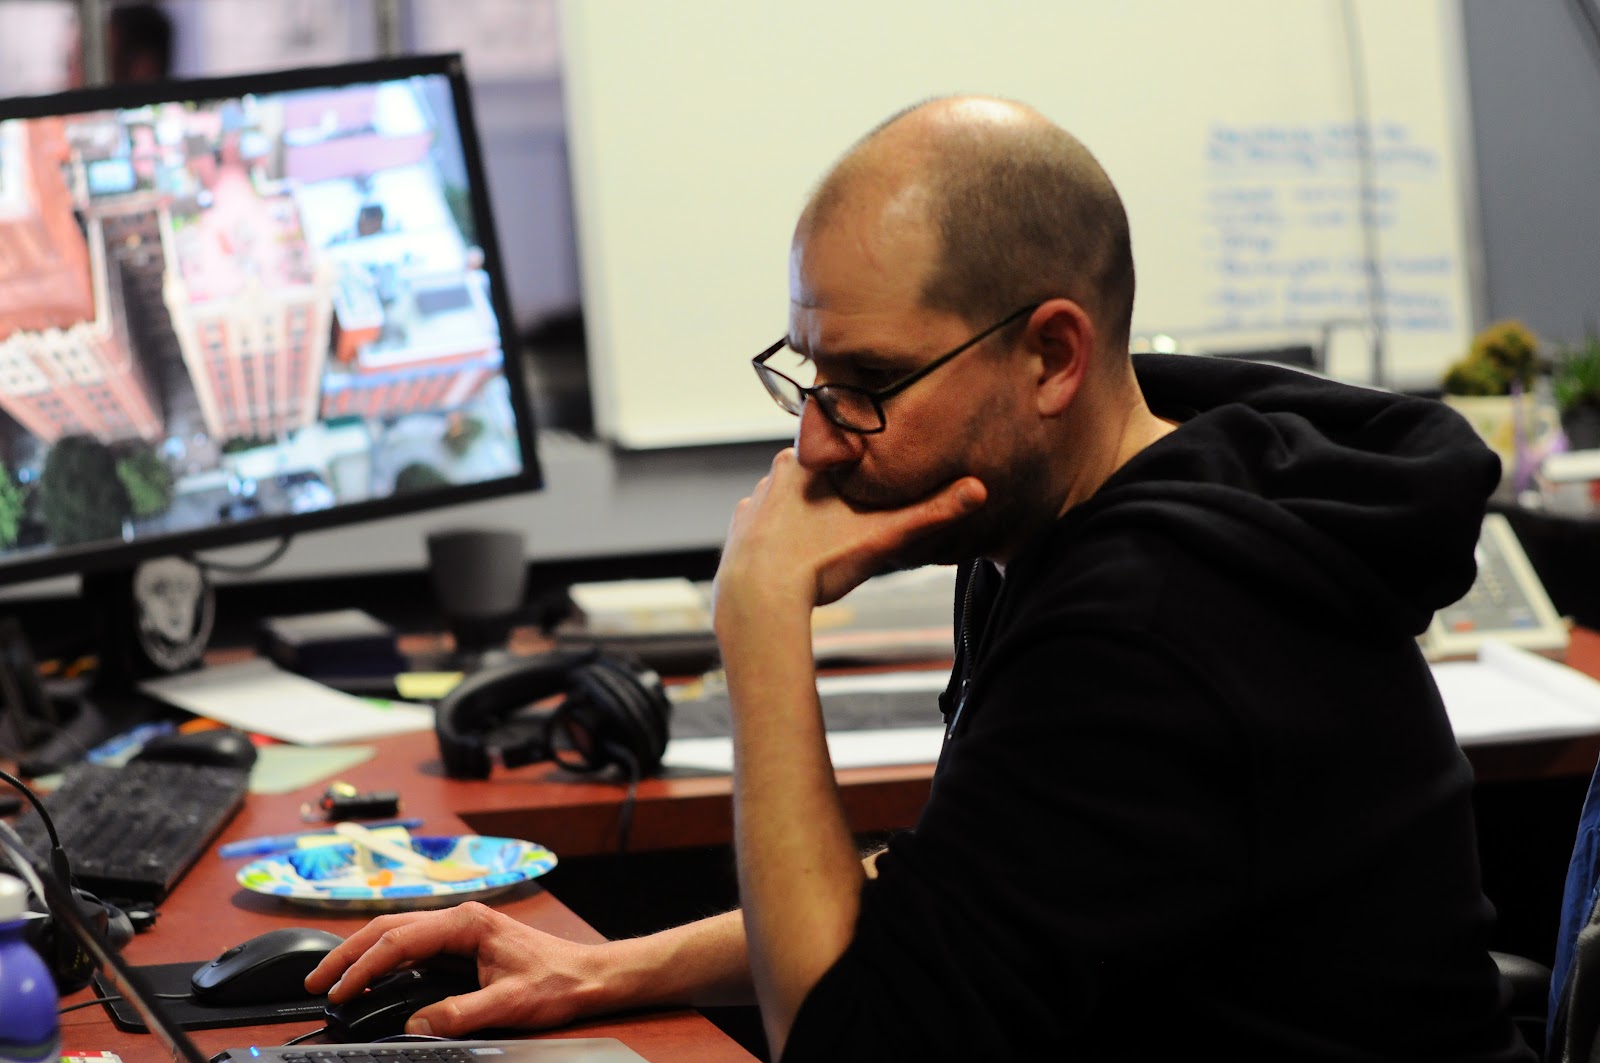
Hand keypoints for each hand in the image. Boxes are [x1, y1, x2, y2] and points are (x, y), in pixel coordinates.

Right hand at [304, 902, 611, 1036]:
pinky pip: (413, 947)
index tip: (338, 991)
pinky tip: (370, 977)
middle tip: (315, 984)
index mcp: (468, 922)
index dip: (363, 966)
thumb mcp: (509, 1003)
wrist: (589, 975)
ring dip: (362, 955)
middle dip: (348, 953)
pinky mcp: (462, 944)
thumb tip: (416, 1025)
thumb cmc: (557, 981)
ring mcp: (460, 929)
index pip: (400, 939)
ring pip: (397, 934)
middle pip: (389, 928)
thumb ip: (460, 1014)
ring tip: (331, 981)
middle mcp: (460, 919)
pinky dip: (384, 960)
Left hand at [714, 448, 985, 614]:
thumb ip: (932, 512)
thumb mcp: (884, 535)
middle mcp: (774, 473)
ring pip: (789, 500)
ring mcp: (751, 504)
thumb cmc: (821, 562)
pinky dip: (780, 540)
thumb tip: (979, 490)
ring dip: (806, 515)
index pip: (840, 447)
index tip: (877, 479)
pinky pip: (766, 528)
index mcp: (808, 460)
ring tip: (828, 541)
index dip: (861, 462)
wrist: (759, 602)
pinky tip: (796, 558)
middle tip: (859, 517)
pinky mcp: (737, 534)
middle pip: (817, 474)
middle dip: (837, 491)